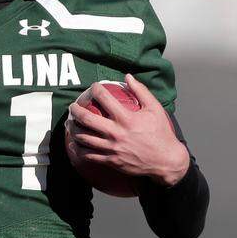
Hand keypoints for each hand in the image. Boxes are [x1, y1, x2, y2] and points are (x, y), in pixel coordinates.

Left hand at [67, 74, 189, 187]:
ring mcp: (112, 148)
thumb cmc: (161, 133)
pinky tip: (74, 144)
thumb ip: (141, 91)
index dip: (95, 89)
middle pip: (87, 119)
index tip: (93, 87)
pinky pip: (89, 155)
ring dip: (73, 129)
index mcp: (127, 119)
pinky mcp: (111, 161)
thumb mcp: (155, 108)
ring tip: (70, 123)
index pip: (104, 98)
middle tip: (72, 106)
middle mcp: (117, 133)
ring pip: (84, 138)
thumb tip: (128, 76)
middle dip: (75, 110)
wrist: (166, 161)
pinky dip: (78, 149)